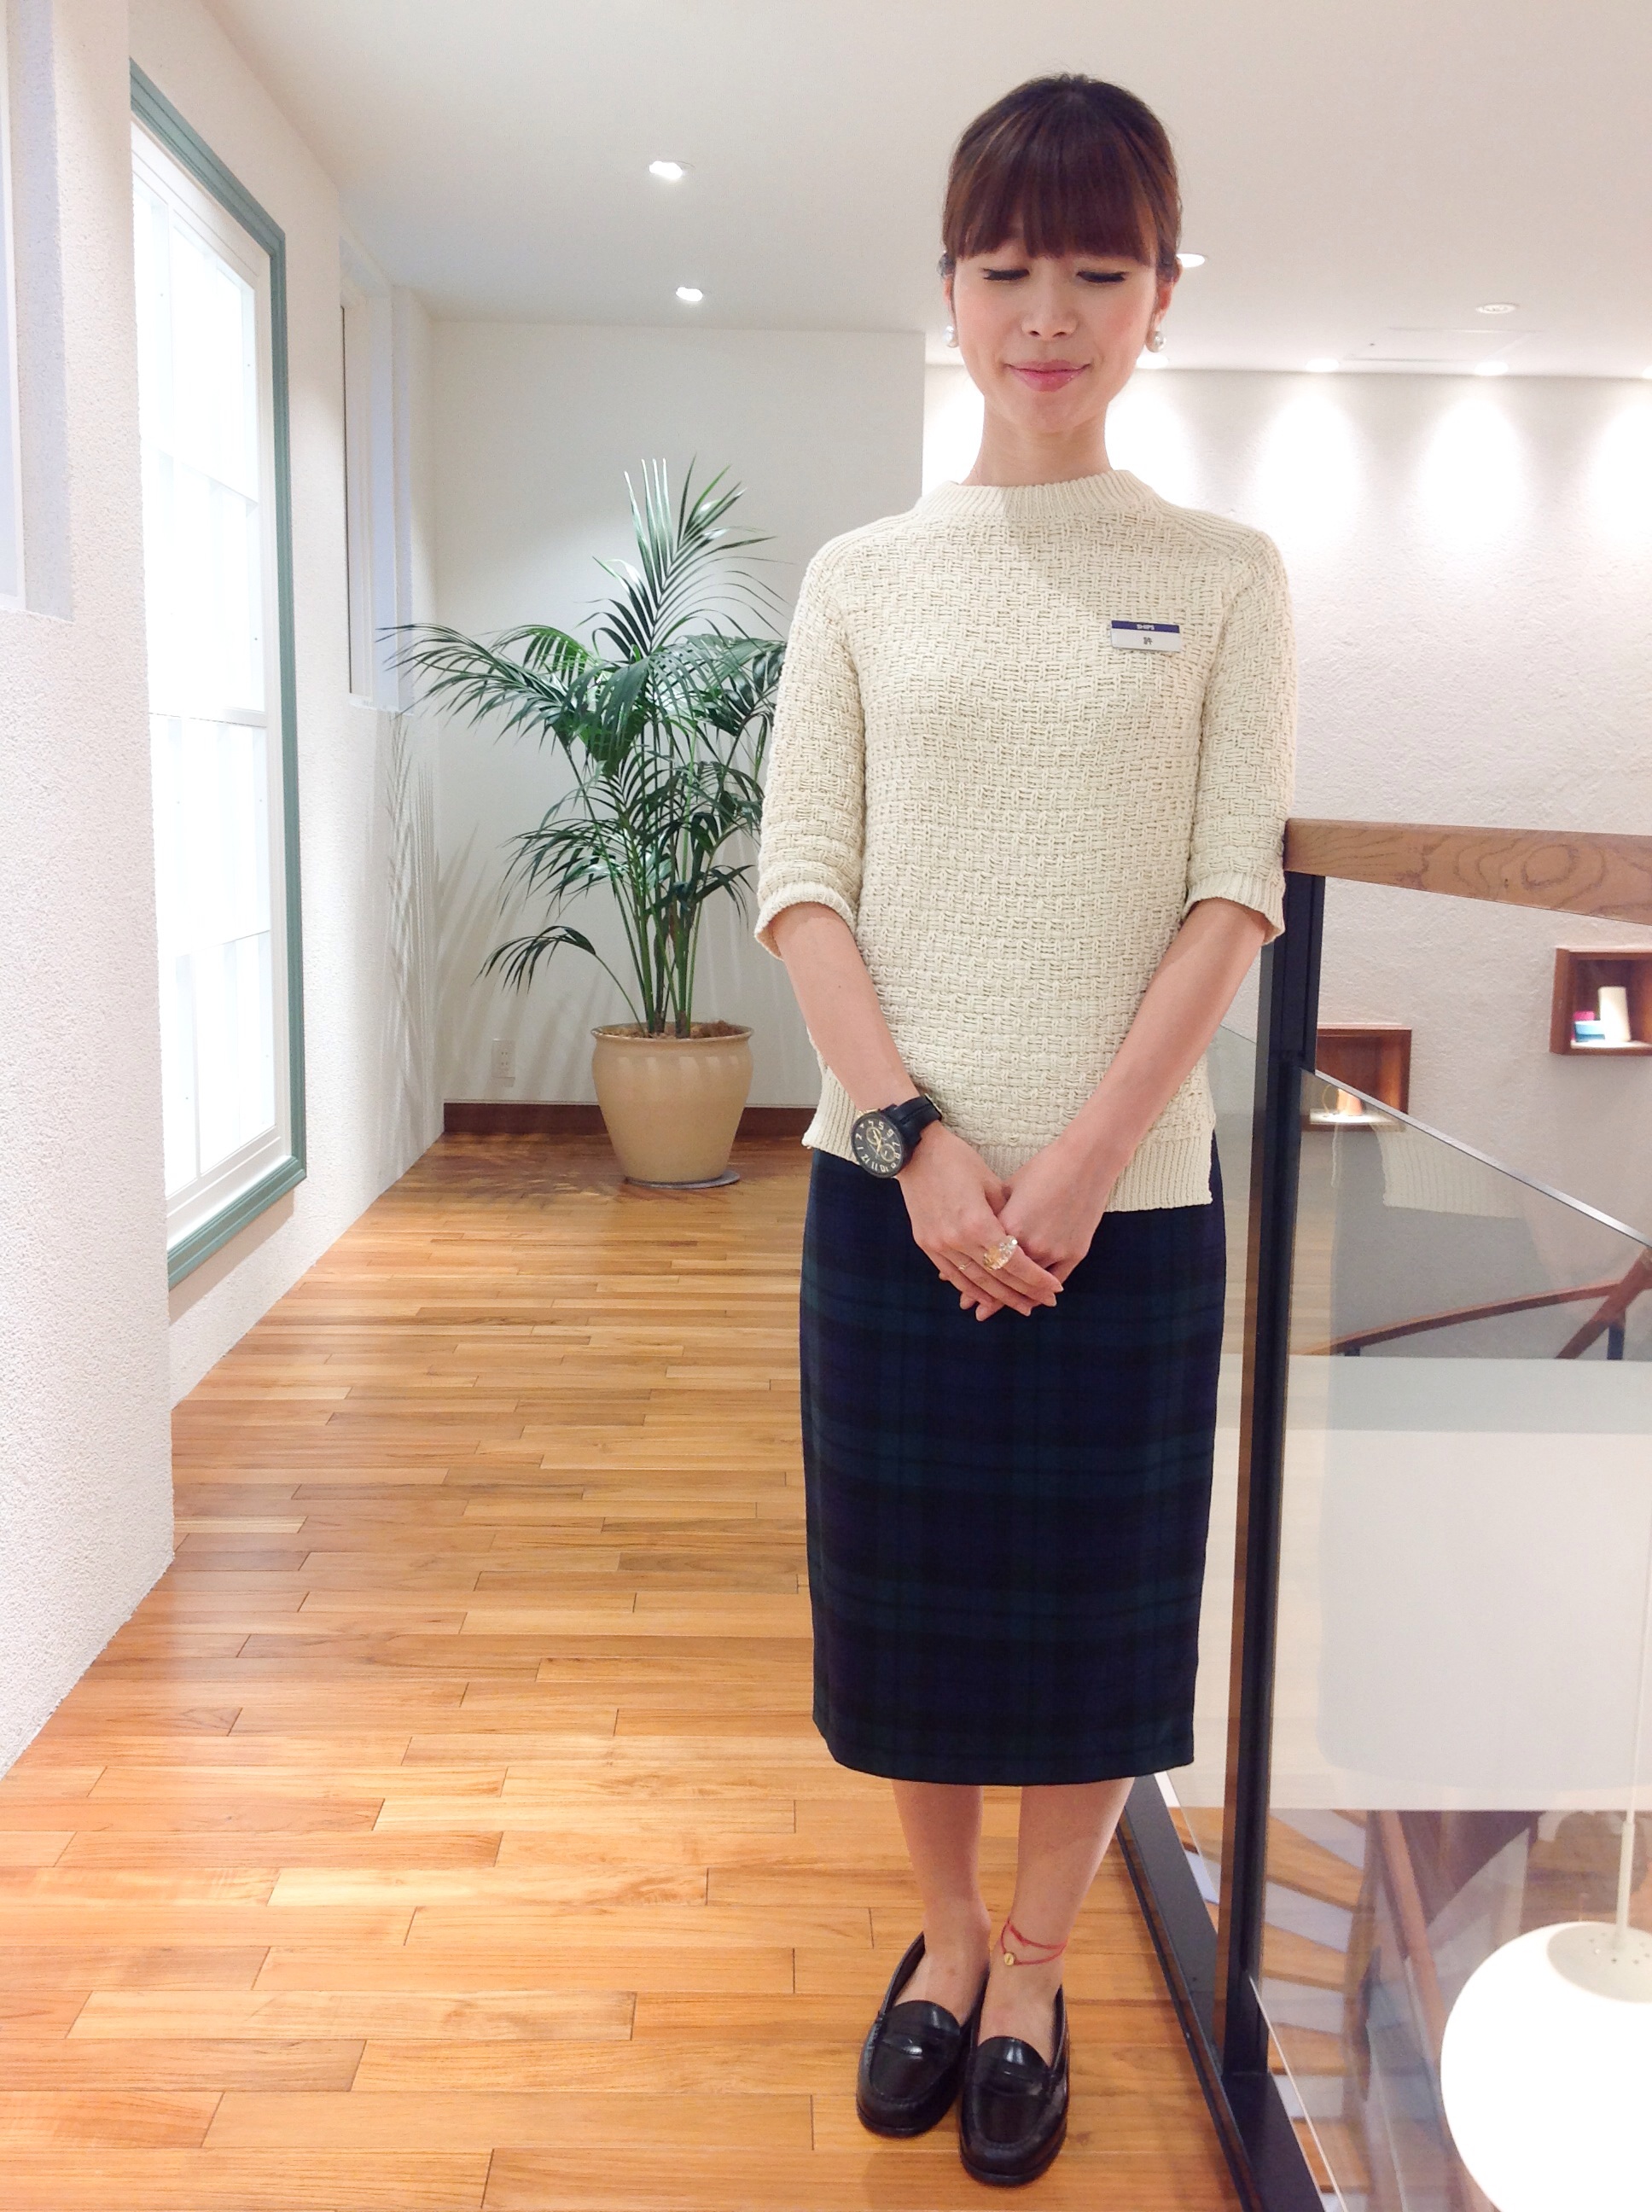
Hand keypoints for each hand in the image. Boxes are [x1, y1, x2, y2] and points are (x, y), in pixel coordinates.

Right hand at [896, 1125, 1063, 1320]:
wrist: (915, 1152)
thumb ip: (1006, 1216)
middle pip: (996, 1276)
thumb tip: (1022, 1240)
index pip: (1013, 1262)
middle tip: (1042, 1303)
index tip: (1053, 1289)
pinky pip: (952, 1273)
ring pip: (974, 1280)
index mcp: (978, 1224)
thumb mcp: (990, 1184)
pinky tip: (984, 1297)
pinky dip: (970, 1287)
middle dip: (1022, 1293)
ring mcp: (939, 1244)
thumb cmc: (958, 1160)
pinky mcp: (926, 1244)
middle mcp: (957, 1240)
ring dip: (998, 1297)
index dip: (1035, 1279)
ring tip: (1020, 1306)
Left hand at [967, 1133, 1121, 1320]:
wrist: (1086, 1160)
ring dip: (1016, 1298)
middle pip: (1004, 1278)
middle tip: (977, 1312)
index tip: (961, 1294)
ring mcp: (1054, 1250)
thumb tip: (972, 1238)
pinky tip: (1033, 1297)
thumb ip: (993, 1218)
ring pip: (1029, 1284)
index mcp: (1007, 1225)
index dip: (972, 1279)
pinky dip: (1042, 1289)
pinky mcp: (1075, 1252)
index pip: (985, 1260)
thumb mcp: (1009, 1189)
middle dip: (989, 1298)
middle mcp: (1029, 1243)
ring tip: (1001, 1309)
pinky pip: (1054, 1279)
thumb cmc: (1044, 1169)